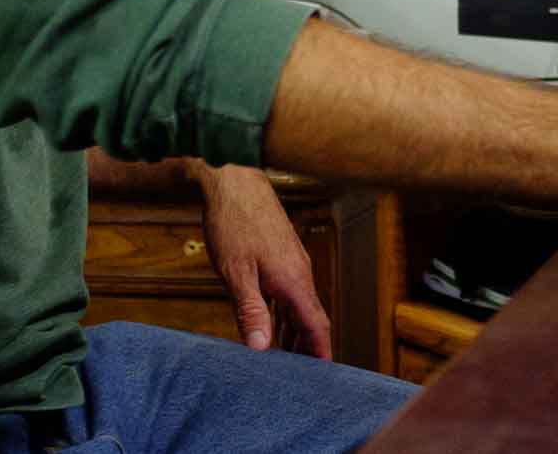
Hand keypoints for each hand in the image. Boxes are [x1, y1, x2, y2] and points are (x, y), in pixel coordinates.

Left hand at [195, 163, 332, 358]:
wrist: (234, 181)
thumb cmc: (234, 223)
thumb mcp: (236, 273)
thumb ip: (251, 311)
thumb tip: (260, 348)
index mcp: (293, 280)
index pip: (316, 325)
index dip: (320, 352)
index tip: (323, 376)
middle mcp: (299, 273)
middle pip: (310, 319)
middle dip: (308, 348)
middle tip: (301, 377)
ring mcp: (291, 263)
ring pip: (299, 306)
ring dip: (294, 332)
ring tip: (285, 359)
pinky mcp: (281, 256)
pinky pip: (289, 293)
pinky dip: (285, 315)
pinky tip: (271, 324)